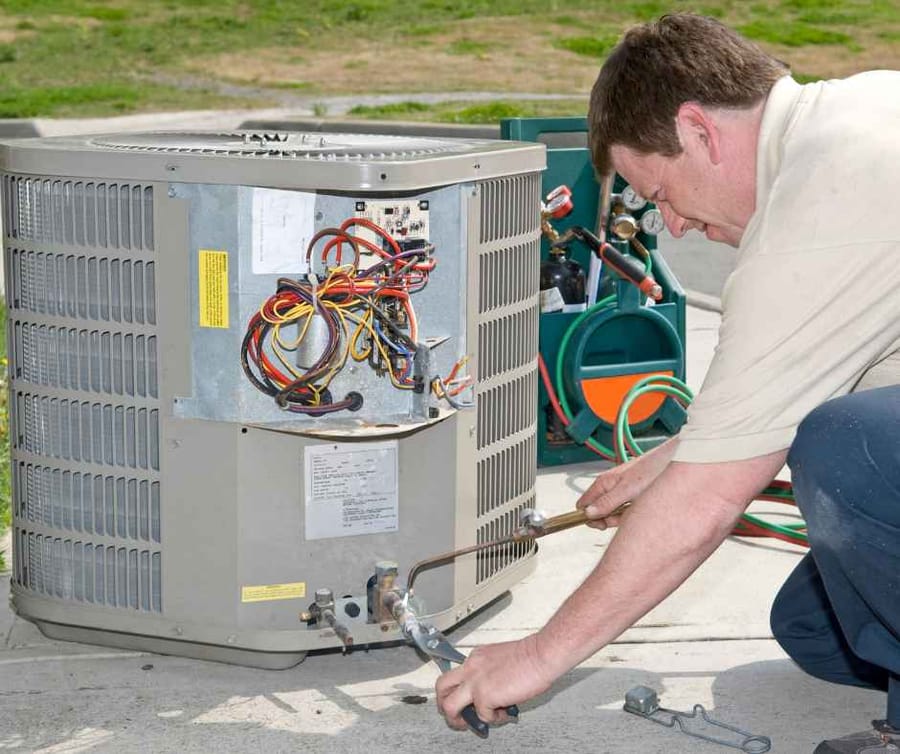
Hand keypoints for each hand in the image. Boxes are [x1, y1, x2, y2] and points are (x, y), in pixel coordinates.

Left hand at [435, 635, 554, 730]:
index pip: (455, 675)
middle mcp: (471, 668)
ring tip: (471, 722)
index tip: (467, 699)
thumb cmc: (530, 657)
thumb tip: (490, 694)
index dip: (459, 690)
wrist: (541, 655)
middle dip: (443, 704)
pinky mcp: (484, 696)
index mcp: (476, 658)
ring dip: (457, 719)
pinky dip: (493, 719)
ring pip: (449, 706)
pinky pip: (482, 715)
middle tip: (455, 714)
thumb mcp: (499, 660)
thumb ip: (488, 674)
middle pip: (441, 686)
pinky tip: (504, 712)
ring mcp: (475, 682)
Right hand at [576, 439, 677, 528]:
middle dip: (605, 520)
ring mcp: (620, 491)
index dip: (588, 517)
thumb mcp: (626, 490)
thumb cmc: (651, 471)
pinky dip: (628, 514)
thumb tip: (588, 513)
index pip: (583, 504)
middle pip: (597, 510)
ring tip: (630, 514)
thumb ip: (606, 502)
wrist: (671, 463)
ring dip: (618, 518)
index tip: (599, 524)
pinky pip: (623, 509)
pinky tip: (636, 512)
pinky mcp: (630, 494)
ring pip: (610, 511)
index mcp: (603, 483)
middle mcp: (609, 486)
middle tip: (617, 522)